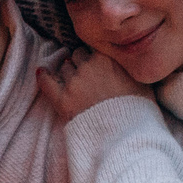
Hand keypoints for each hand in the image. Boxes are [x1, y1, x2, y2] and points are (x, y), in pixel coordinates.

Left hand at [33, 48, 148, 121]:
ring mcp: (73, 83)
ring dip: (68, 73)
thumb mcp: (141, 81)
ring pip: (64, 68)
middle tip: (88, 76)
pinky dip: (43, 77)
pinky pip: (46, 82)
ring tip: (75, 83)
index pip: (94, 47)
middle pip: (77, 55)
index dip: (95, 56)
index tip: (98, 64)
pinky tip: (42, 72)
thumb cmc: (138, 110)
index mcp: (106, 58)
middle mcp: (88, 67)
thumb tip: (127, 59)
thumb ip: (129, 66)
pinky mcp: (62, 100)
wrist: (125, 135)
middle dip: (81, 63)